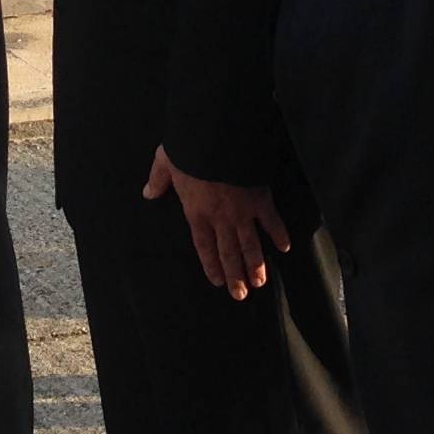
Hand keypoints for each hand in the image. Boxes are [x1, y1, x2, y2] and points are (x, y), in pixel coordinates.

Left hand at [144, 147, 292, 299]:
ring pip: (250, 245)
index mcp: (196, 211)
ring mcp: (242, 212)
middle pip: (228, 252)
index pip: (203, 246)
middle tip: (240, 295)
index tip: (218, 281)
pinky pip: (272, 222)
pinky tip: (284, 248)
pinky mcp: (260, 200)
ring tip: (260, 283)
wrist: (216, 138)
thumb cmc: (188, 149)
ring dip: (255, 265)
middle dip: (235, 275)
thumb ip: (158, 180)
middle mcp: (220, 218)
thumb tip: (148, 193)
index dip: (211, 265)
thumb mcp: (165, 161)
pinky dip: (279, 235)